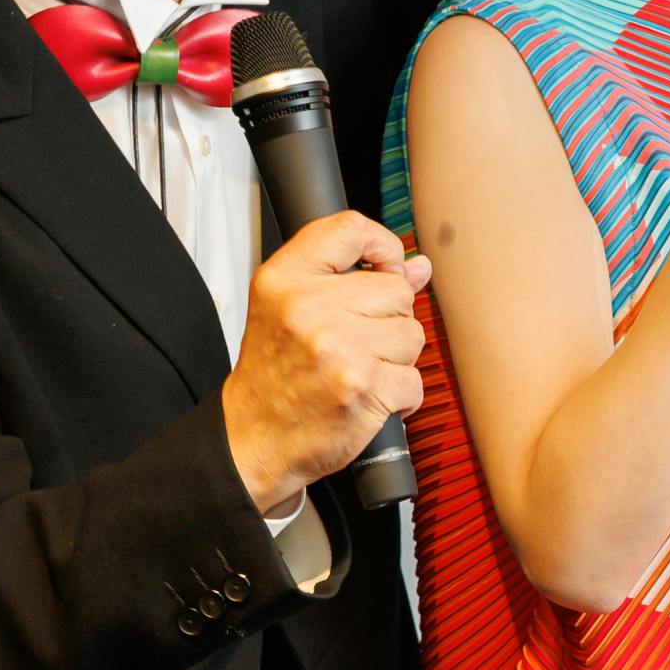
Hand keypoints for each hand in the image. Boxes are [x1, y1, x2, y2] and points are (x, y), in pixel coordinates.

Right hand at [221, 210, 431, 516]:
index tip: (385, 267)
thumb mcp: (288, 310)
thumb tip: (418, 267)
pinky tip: (369, 397)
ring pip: (412, 334)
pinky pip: (414, 379)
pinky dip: (400, 396)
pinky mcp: (363, 386)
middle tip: (356, 343)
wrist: (252, 439)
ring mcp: (337, 347)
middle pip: (396, 289)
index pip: (351, 229)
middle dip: (388, 318)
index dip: (383, 247)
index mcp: (284, 279)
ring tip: (359, 370)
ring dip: (396, 358)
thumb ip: (351, 279)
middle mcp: (308, 307)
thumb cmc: (271, 376)